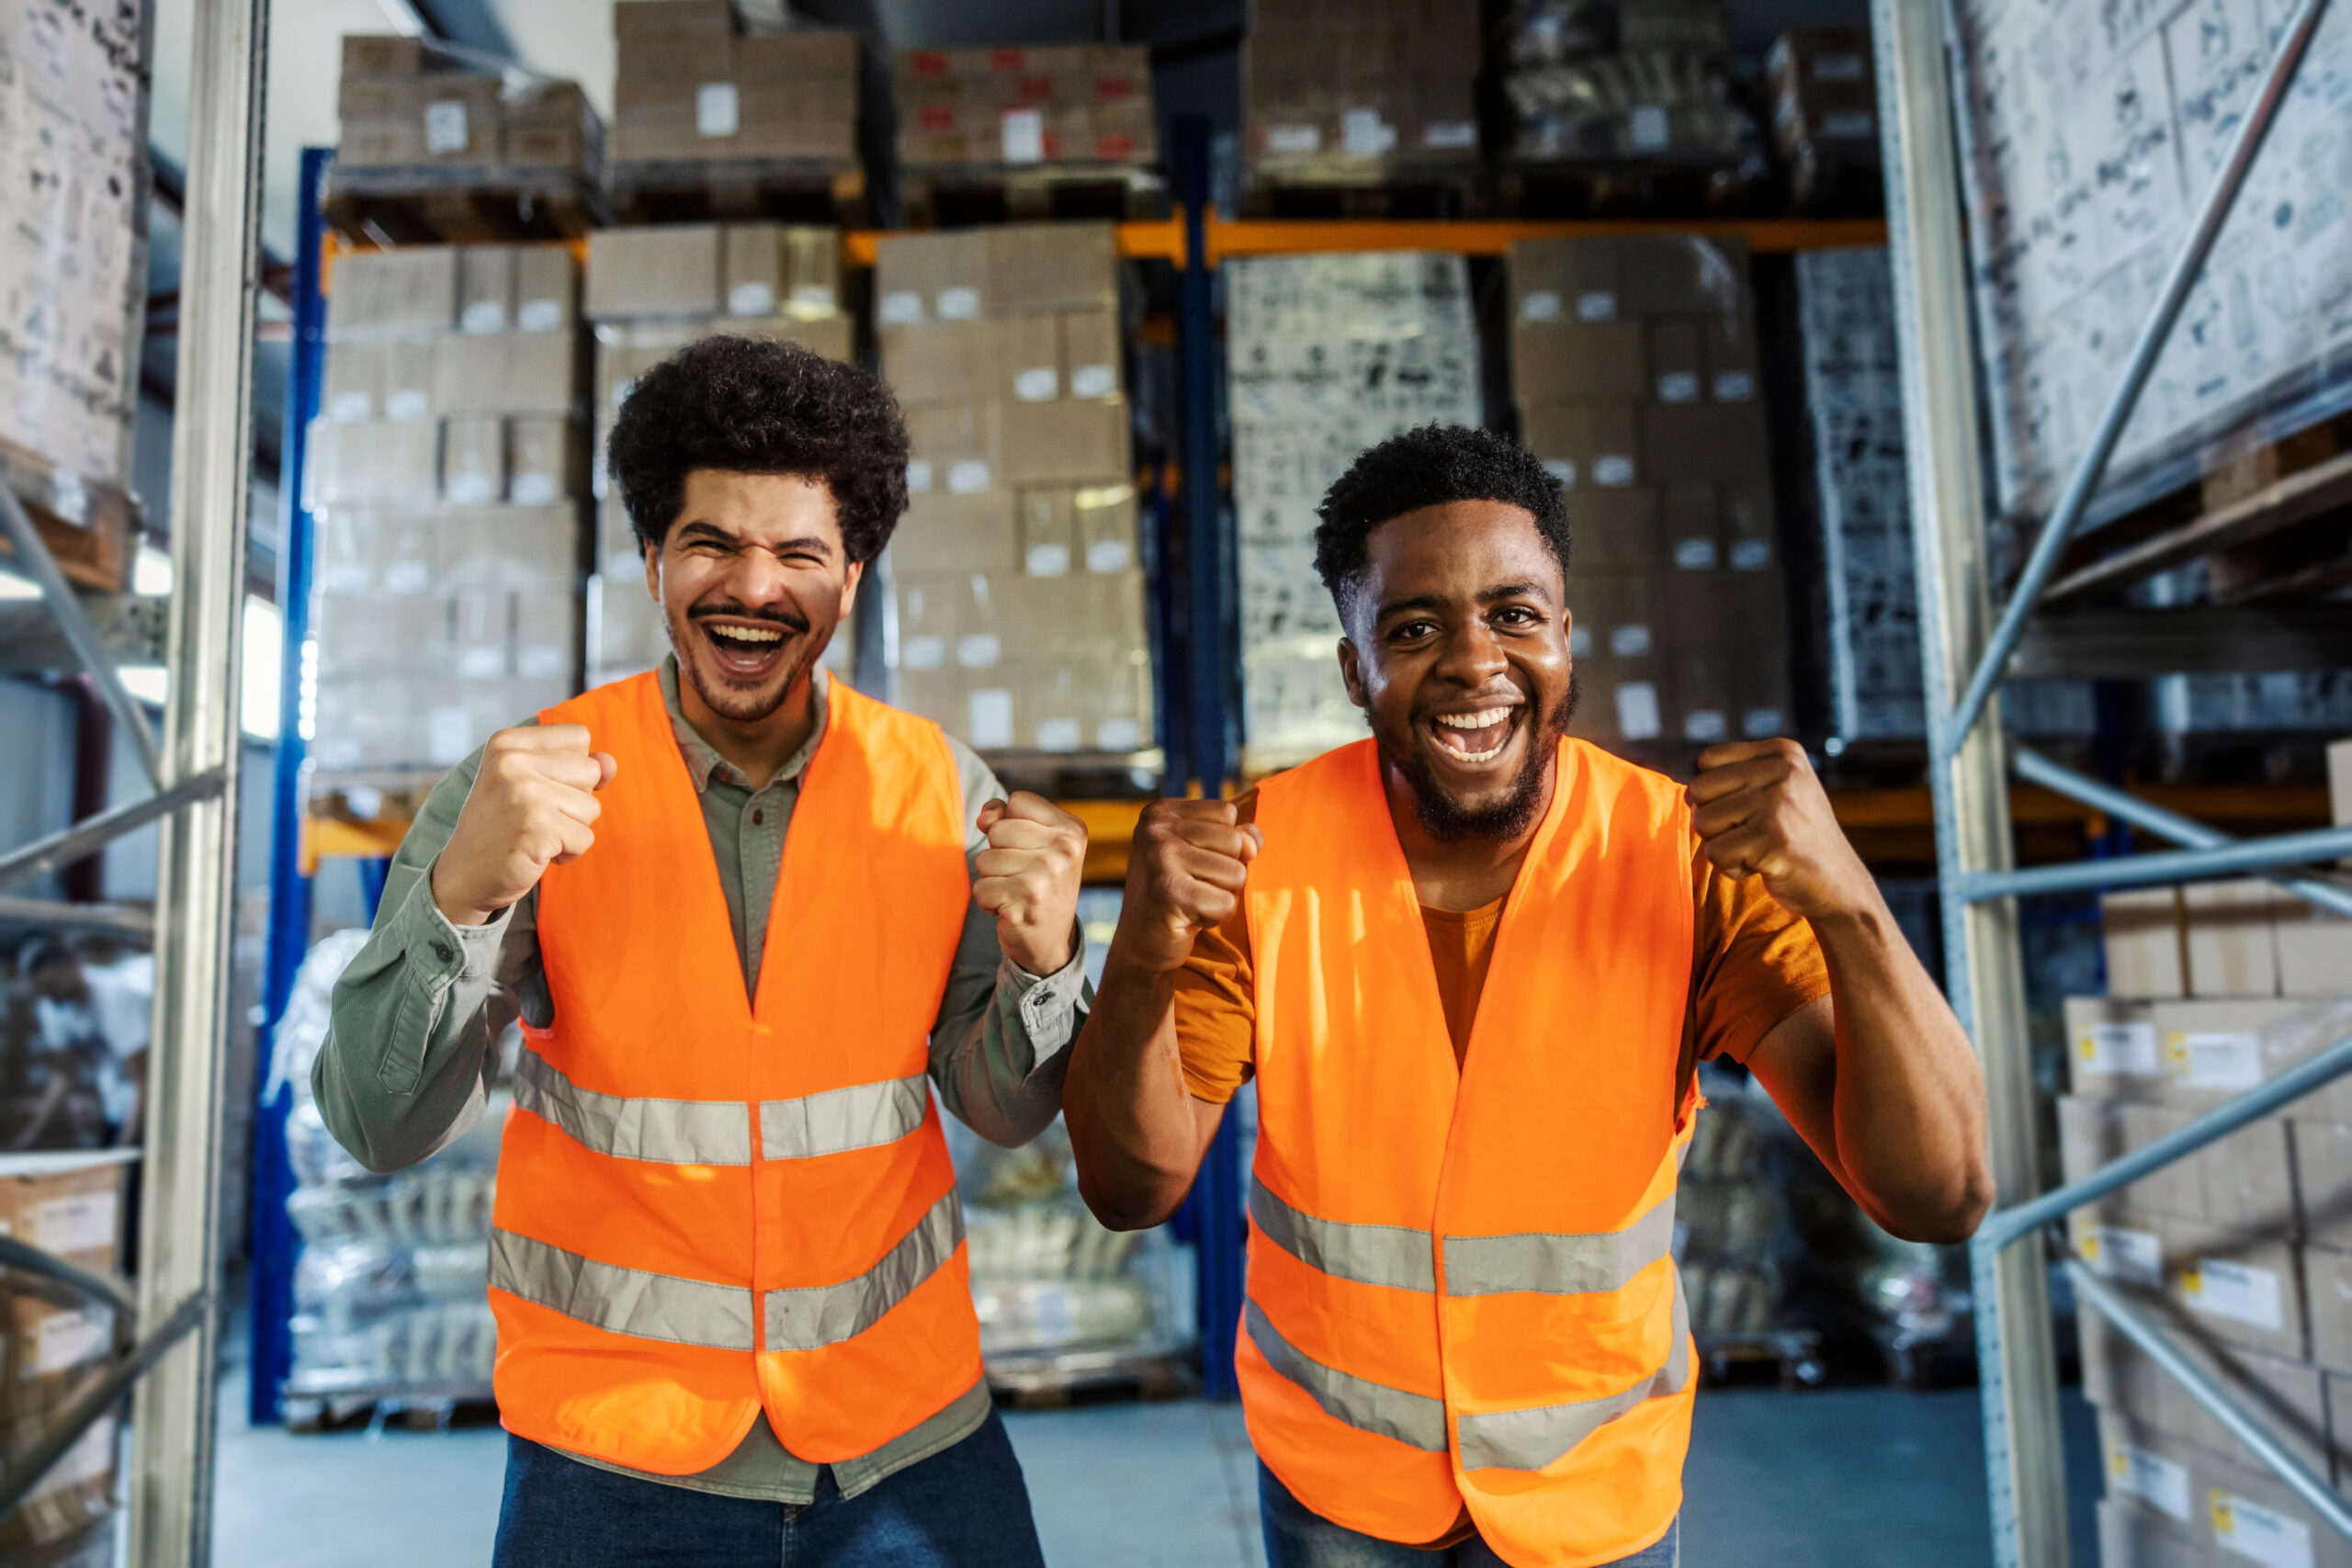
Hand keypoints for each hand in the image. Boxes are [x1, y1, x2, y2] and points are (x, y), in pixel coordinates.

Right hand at [432, 726, 617, 926]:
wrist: (464, 876)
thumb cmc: (503, 826)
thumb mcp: (531, 783)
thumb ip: (575, 766)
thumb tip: (610, 763)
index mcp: (507, 742)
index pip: (579, 737)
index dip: (571, 769)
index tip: (537, 788)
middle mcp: (511, 761)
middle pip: (591, 771)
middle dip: (574, 801)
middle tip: (534, 816)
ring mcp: (524, 793)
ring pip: (592, 807)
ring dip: (571, 829)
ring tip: (534, 834)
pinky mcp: (537, 826)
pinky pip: (585, 838)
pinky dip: (568, 852)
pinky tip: (536, 851)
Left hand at [974, 793, 1088, 975]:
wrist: (1051, 940)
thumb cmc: (1039, 882)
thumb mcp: (1034, 841)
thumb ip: (1005, 816)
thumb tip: (984, 819)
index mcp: (1072, 830)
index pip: (1017, 801)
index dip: (1011, 822)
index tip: (1029, 847)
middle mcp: (1064, 851)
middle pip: (997, 829)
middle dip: (999, 853)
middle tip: (1023, 875)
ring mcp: (1045, 879)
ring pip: (984, 859)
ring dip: (992, 878)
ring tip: (1016, 891)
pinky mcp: (1023, 906)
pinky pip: (980, 889)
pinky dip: (987, 901)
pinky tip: (1010, 908)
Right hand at [1114, 799, 1262, 973]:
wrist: (1141, 942)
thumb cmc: (1178, 893)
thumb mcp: (1204, 854)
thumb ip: (1235, 836)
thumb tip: (1253, 843)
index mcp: (1160, 811)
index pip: (1227, 813)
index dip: (1222, 844)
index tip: (1191, 863)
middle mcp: (1156, 829)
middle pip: (1235, 841)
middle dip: (1225, 872)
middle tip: (1192, 887)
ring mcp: (1160, 858)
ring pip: (1236, 873)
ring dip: (1221, 895)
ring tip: (1191, 902)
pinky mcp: (1169, 892)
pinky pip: (1227, 903)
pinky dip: (1215, 917)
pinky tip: (1188, 917)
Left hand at [1687, 739, 1875, 922]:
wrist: (1838, 885)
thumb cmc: (1794, 838)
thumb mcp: (1775, 791)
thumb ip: (1734, 779)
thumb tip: (1686, 791)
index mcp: (1782, 751)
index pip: (1707, 760)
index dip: (1715, 792)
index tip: (1749, 810)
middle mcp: (1782, 769)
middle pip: (1699, 789)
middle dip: (1715, 821)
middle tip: (1753, 834)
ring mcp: (1778, 802)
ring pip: (1703, 822)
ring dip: (1724, 845)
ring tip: (1760, 848)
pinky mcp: (1772, 838)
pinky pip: (1716, 853)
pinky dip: (1732, 868)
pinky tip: (1764, 865)